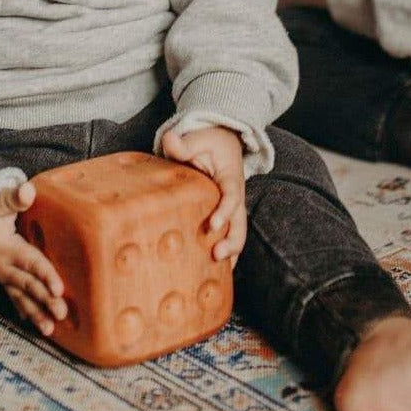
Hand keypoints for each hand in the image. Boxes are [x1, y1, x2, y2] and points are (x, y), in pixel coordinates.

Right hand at [0, 181, 66, 334]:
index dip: (45, 275)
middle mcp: (1, 266)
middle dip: (44, 301)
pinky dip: (23, 309)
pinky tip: (32, 323)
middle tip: (62, 314)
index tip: (59, 290)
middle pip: (26, 285)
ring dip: (34, 313)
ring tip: (49, 330)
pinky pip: (13, 296)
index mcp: (4, 248)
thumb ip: (14, 197)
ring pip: (19, 296)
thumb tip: (28, 192)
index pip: (29, 263)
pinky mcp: (0, 276)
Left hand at [160, 125, 246, 266]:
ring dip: (231, 251)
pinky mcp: (224, 215)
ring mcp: (231, 208)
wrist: (223, 142)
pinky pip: (228, 236)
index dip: (225, 211)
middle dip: (232, 240)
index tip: (213, 225)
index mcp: (231, 177)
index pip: (232, 196)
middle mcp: (235, 196)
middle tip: (217, 255)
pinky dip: (226, 254)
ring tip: (216, 270)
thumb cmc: (209, 142)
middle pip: (240, 221)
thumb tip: (169, 141)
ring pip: (237, 232)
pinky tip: (213, 273)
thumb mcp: (198, 137)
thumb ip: (184, 143)